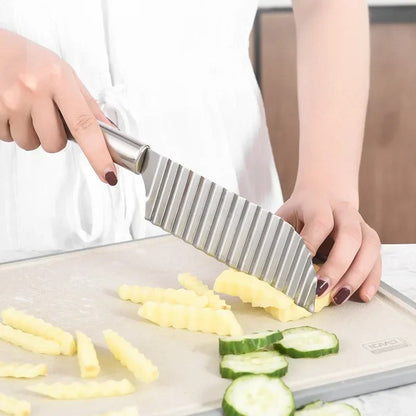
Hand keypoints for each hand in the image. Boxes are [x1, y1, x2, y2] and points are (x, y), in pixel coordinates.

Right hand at [0, 29, 117, 184]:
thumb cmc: (30, 60)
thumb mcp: (65, 74)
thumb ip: (88, 105)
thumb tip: (109, 132)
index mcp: (59, 79)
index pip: (85, 125)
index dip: (98, 154)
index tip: (108, 174)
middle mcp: (34, 89)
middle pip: (55, 144)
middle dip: (54, 137)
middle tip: (47, 114)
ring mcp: (11, 101)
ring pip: (31, 144)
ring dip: (32, 133)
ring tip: (27, 108)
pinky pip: (8, 139)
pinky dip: (12, 129)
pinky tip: (12, 109)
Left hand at [276, 187, 380, 304]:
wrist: (325, 194)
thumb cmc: (301, 212)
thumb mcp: (285, 217)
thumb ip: (279, 236)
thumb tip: (264, 263)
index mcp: (318, 203)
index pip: (320, 221)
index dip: (311, 243)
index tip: (300, 265)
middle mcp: (344, 212)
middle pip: (349, 236)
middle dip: (336, 266)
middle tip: (321, 289)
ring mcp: (360, 224)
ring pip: (368, 248)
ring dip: (356, 275)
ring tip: (339, 297)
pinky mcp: (370, 238)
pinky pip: (377, 258)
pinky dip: (372, 278)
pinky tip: (364, 295)